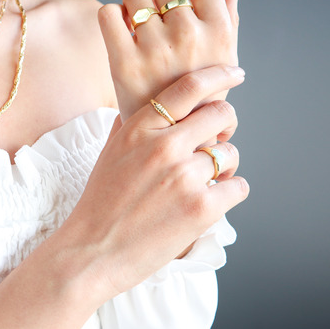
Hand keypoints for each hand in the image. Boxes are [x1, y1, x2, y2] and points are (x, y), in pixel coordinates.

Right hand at [57, 64, 248, 298]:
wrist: (91, 253)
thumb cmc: (98, 205)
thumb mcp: (109, 153)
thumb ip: (130, 124)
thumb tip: (145, 103)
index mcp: (139, 128)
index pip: (189, 87)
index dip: (219, 75)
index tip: (234, 75)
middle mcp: (163, 146)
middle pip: (221, 114)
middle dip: (227, 125)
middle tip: (220, 139)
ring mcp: (184, 177)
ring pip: (232, 154)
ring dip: (225, 166)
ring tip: (206, 181)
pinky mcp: (202, 208)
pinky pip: (238, 187)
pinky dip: (230, 193)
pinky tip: (211, 202)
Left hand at [98, 0, 241, 122]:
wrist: (172, 139)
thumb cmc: (199, 96)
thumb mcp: (223, 59)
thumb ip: (228, 18)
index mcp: (217, 31)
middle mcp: (189, 36)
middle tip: (156, 13)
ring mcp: (156, 49)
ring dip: (133, 4)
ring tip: (139, 28)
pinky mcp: (124, 63)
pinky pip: (108, 13)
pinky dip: (111, 17)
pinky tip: (120, 32)